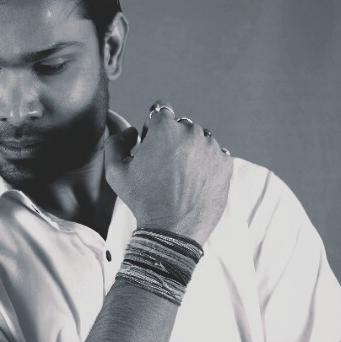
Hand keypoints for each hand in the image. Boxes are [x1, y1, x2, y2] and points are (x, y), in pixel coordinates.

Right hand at [104, 103, 232, 244]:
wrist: (172, 230)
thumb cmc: (143, 201)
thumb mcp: (115, 171)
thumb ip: (116, 142)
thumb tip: (131, 132)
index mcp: (165, 127)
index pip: (160, 111)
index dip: (153, 128)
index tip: (153, 146)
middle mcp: (191, 131)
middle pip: (181, 126)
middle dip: (173, 141)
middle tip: (165, 168)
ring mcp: (211, 147)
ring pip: (200, 141)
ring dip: (191, 152)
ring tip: (181, 178)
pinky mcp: (225, 164)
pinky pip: (215, 156)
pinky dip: (206, 165)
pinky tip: (195, 183)